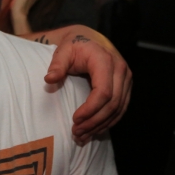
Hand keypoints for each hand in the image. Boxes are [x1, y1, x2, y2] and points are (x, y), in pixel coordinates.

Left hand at [43, 26, 131, 143]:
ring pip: (118, 109)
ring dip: (101, 124)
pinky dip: (108, 121)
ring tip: (83, 135)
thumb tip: (49, 79)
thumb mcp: (63, 51)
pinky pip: (121, 108)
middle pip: (113, 103)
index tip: (75, 119)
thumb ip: (57, 65)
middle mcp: (121, 70)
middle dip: (95, 121)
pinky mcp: (126, 86)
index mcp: (105, 61)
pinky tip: (94, 129)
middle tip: (77, 132)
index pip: (104, 92)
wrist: (88, 38)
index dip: (91, 109)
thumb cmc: (74, 45)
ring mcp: (126, 79)